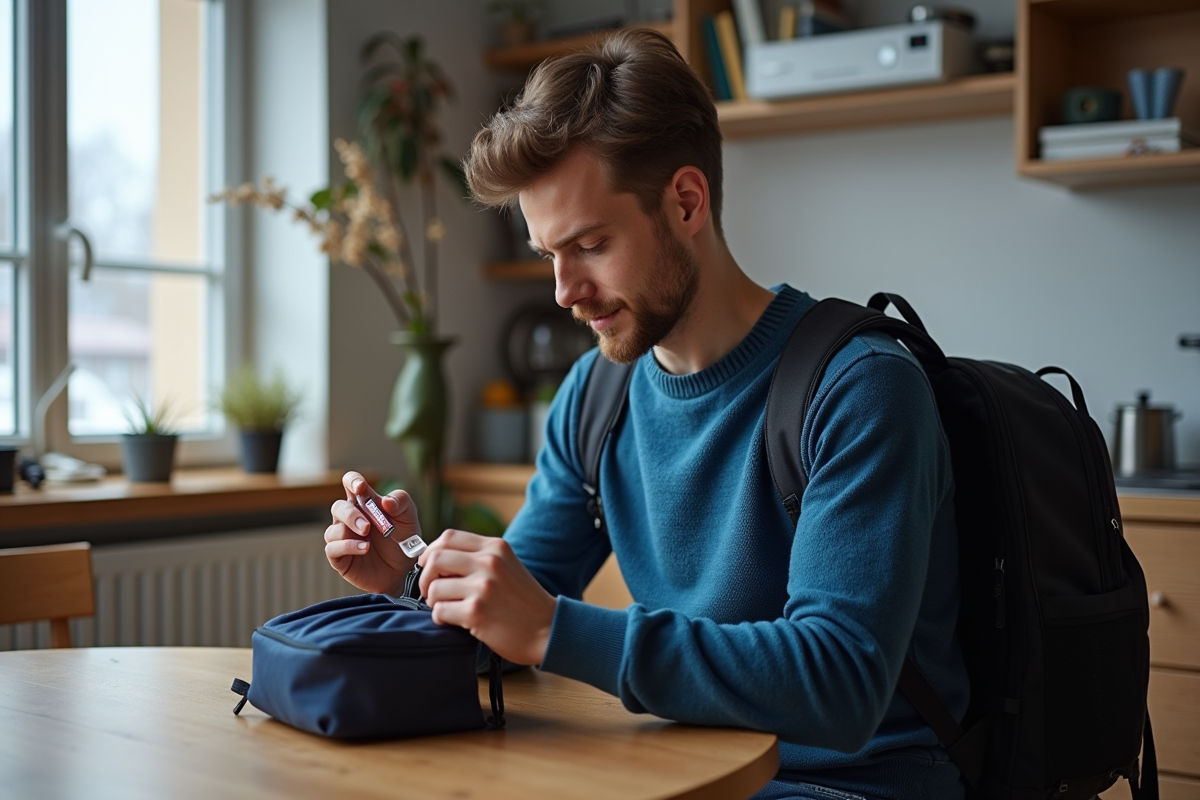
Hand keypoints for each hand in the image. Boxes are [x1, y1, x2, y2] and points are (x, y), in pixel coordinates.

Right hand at [324, 471, 418, 594]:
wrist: (404, 571)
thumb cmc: (403, 540)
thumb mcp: (408, 519)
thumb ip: (401, 503)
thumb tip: (386, 500)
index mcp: (365, 503)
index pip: (350, 483)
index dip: (352, 481)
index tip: (360, 487)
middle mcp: (350, 518)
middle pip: (338, 507)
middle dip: (351, 515)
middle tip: (368, 526)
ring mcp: (343, 537)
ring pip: (332, 529)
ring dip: (349, 532)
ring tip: (368, 541)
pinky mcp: (340, 557)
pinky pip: (332, 548)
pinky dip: (347, 547)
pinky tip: (364, 549)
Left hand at [418, 529, 557, 665]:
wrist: (547, 629)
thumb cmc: (523, 601)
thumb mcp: (507, 566)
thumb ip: (478, 557)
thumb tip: (436, 560)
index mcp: (495, 547)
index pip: (448, 537)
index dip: (431, 552)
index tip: (428, 566)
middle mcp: (489, 562)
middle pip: (435, 558)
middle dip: (426, 577)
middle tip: (431, 591)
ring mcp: (483, 587)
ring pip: (434, 588)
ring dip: (434, 602)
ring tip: (448, 608)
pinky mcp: (477, 612)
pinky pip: (439, 611)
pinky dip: (441, 618)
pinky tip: (455, 621)